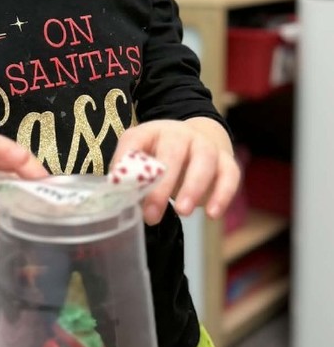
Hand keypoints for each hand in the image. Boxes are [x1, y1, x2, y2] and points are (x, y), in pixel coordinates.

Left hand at [110, 119, 239, 225]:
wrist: (199, 140)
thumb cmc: (162, 157)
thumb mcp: (142, 160)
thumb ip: (130, 176)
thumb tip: (117, 195)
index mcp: (152, 132)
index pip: (136, 139)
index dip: (126, 159)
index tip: (120, 185)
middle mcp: (181, 134)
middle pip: (173, 152)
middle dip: (162, 184)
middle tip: (153, 214)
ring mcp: (206, 145)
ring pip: (204, 161)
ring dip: (193, 187)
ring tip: (183, 212)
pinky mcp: (227, 161)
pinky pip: (229, 175)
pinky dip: (223, 194)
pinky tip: (212, 214)